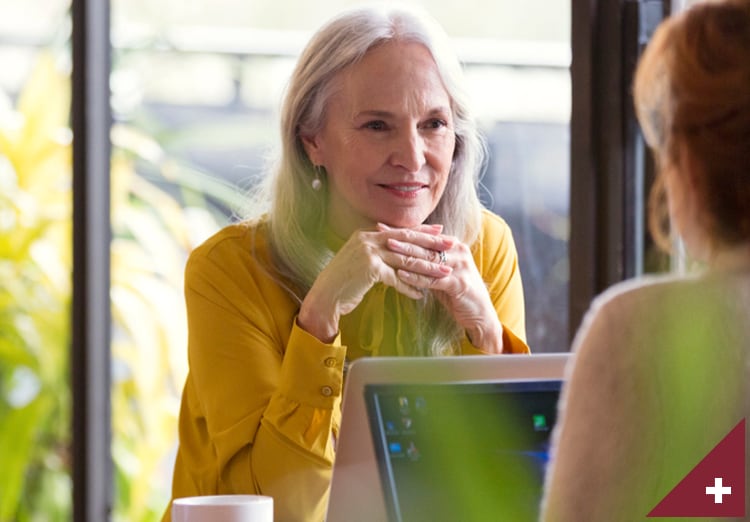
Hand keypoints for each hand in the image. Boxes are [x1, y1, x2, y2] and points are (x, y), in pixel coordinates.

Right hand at [297, 223, 452, 342]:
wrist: (325, 297)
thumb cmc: (343, 281)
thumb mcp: (359, 259)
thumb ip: (376, 251)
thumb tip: (396, 249)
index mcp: (366, 234)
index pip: (400, 231)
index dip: (422, 232)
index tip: (440, 232)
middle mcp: (367, 239)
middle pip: (406, 240)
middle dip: (431, 244)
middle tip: (451, 245)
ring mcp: (368, 252)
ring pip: (405, 259)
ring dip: (426, 268)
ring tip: (443, 273)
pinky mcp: (369, 269)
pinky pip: (396, 278)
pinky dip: (409, 287)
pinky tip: (421, 294)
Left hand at [381, 224, 504, 352]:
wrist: (479, 313)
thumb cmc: (457, 292)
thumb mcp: (442, 272)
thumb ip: (428, 261)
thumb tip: (404, 251)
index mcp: (454, 245)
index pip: (426, 235)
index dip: (405, 232)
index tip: (384, 229)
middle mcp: (459, 252)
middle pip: (426, 245)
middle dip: (404, 240)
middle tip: (384, 236)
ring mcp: (460, 267)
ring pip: (428, 260)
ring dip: (407, 256)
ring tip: (389, 252)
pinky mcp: (459, 283)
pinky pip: (432, 279)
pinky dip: (416, 277)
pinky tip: (401, 275)